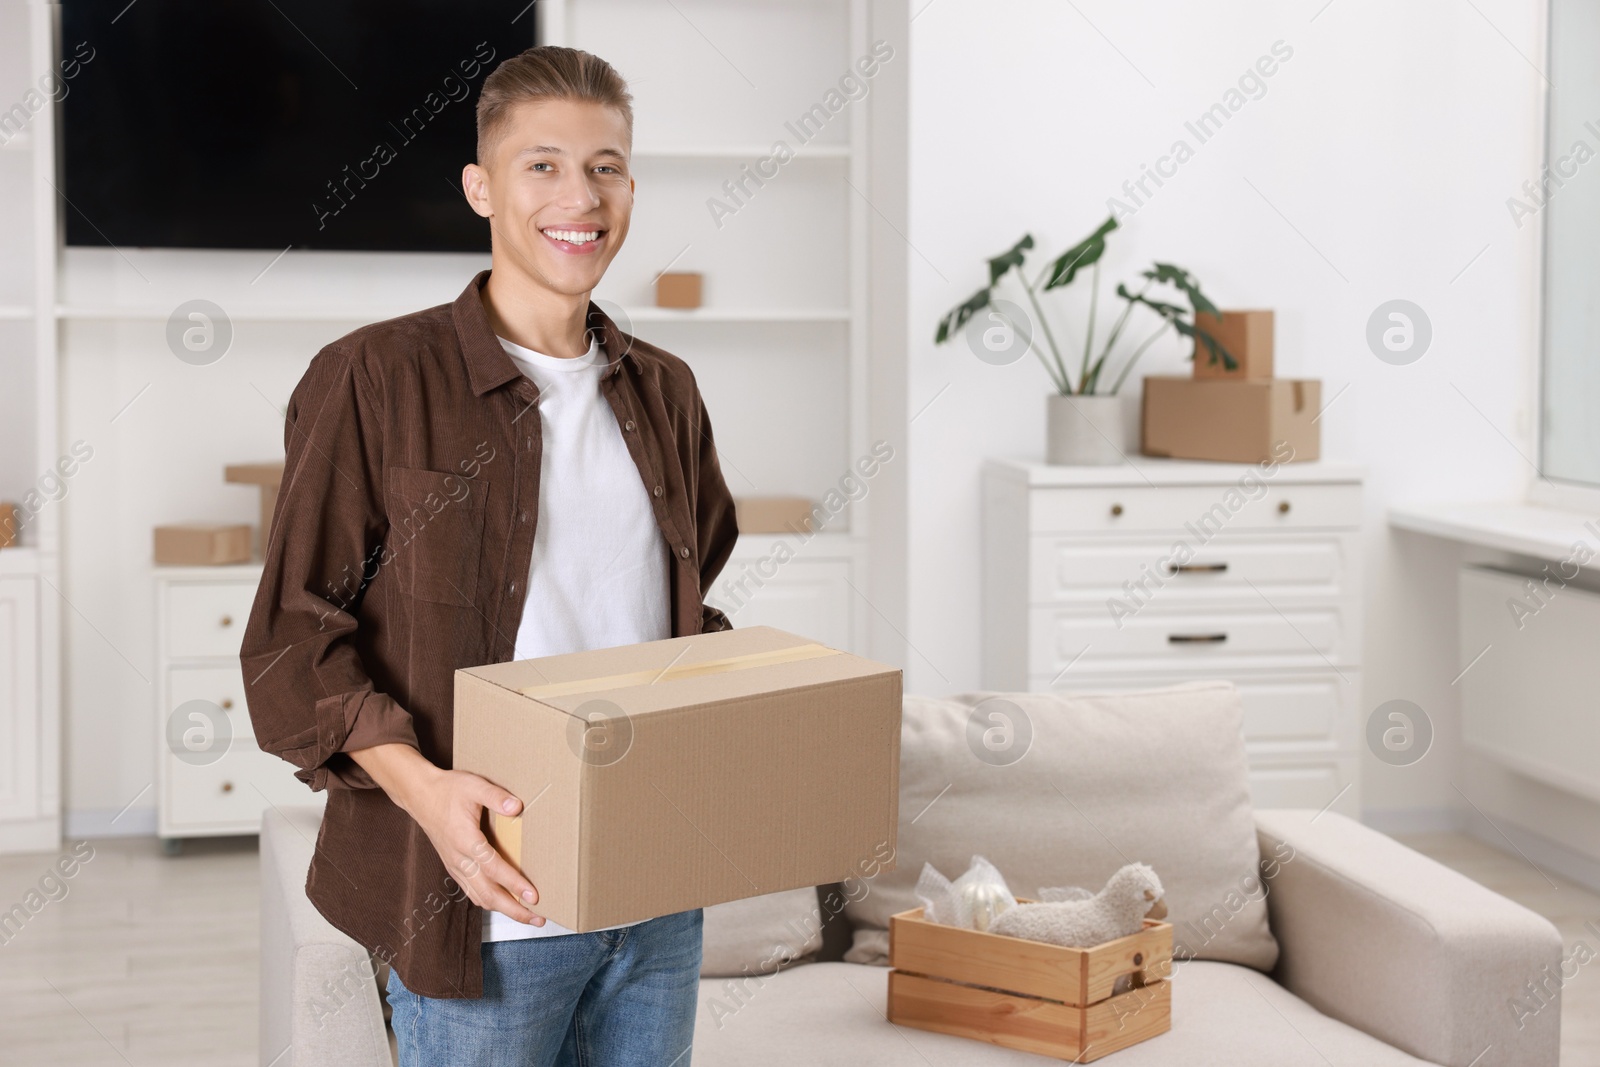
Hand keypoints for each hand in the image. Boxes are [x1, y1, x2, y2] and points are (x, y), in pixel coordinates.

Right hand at [349, 743, 543, 924]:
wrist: (420, 796)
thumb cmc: (447, 790)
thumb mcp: (474, 785)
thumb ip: (496, 796)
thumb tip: (516, 806)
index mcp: (465, 840)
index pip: (493, 869)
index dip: (514, 884)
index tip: (533, 896)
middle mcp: (459, 858)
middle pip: (487, 893)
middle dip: (513, 909)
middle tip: (537, 918)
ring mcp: (455, 865)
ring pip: (480, 896)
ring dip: (503, 909)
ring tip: (527, 916)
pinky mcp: (454, 866)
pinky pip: (472, 891)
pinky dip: (489, 902)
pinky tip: (503, 904)